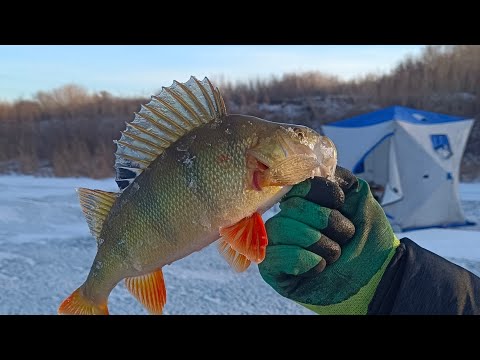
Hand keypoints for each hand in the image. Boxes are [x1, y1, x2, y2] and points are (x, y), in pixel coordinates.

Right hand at [259, 167, 399, 313]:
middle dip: (326, 220)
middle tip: (345, 235)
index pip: (298, 184)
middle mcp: (287, 221)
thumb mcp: (359, 199)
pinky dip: (303, 260)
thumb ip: (338, 178)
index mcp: (303, 203)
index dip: (322, 192)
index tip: (341, 204)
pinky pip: (274, 256)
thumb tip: (318, 168)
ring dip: (318, 242)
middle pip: (292, 207)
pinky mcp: (274, 271)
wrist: (379, 276)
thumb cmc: (368, 239)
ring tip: (334, 254)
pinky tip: (320, 267)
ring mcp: (278, 245)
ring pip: (281, 228)